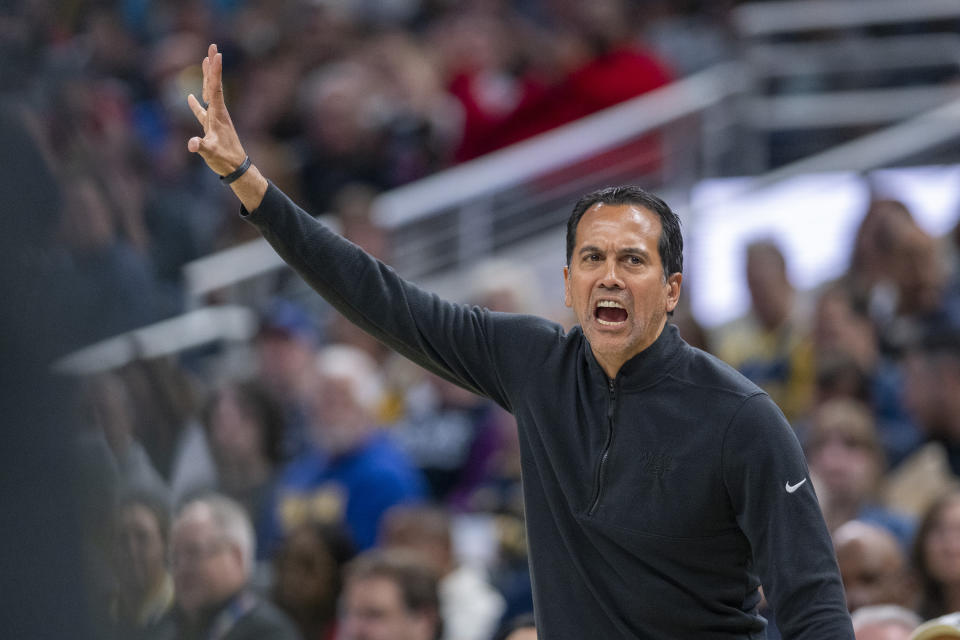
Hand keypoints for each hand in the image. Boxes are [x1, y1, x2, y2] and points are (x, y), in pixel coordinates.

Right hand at [187, 44, 246, 175]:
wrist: (236, 169)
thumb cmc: (225, 160)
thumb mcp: (211, 153)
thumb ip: (201, 147)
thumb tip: (193, 144)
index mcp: (218, 114)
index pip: (216, 88)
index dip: (216, 71)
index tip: (216, 54)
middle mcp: (219, 112)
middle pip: (214, 84)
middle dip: (213, 65)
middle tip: (213, 46)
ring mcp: (215, 119)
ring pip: (210, 93)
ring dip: (207, 76)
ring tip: (205, 61)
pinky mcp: (212, 127)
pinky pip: (202, 110)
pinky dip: (197, 103)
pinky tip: (191, 96)